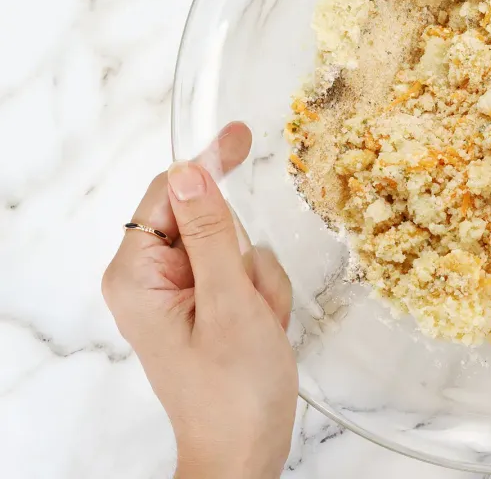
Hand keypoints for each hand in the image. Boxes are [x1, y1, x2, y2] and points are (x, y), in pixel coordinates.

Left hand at [102, 123, 297, 478]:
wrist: (245, 451)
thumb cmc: (233, 392)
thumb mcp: (229, 303)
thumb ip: (212, 232)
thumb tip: (192, 170)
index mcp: (136, 274)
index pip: (169, 194)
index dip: (207, 166)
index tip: (242, 134)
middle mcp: (150, 279)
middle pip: (210, 222)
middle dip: (245, 258)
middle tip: (253, 303)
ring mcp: (180, 294)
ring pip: (236, 248)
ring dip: (259, 283)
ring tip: (258, 326)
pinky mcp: (205, 306)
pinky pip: (245, 274)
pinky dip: (263, 298)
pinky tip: (261, 331)